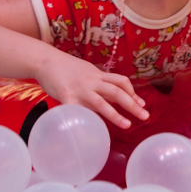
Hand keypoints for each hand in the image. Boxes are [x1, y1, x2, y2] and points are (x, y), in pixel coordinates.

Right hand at [34, 53, 148, 128]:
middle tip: (145, 116)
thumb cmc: (66, 68)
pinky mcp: (65, 95)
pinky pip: (76, 110)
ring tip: (127, 125)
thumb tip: (113, 94)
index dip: (133, 93)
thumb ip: (99, 81)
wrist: (45, 60)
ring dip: (115, 114)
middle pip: (117, 92)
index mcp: (98, 75)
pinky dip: (83, 120)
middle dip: (132, 105)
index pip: (121, 82)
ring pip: (101, 102)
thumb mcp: (88, 71)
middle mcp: (92, 81)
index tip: (142, 104)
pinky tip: (88, 131)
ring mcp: (80, 89)